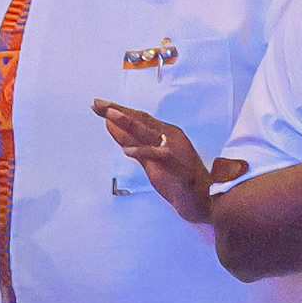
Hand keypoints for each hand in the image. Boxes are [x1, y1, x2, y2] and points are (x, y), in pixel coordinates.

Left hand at [91, 103, 247, 224]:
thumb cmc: (178, 178)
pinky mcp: (177, 167)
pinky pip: (159, 156)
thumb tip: (110, 126)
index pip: (138, 118)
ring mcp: (175, 151)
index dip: (118, 110)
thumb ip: (131, 141)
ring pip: (148, 133)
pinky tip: (127, 150)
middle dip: (118, 111)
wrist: (203, 199)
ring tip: (110, 116)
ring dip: (129, 123)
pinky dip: (143, 151)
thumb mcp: (148, 158)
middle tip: (99, 103)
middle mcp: (171, 138)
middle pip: (141, 120)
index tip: (99, 104)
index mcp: (166, 133)